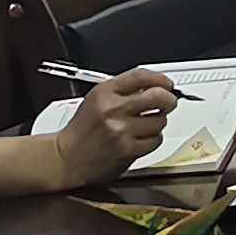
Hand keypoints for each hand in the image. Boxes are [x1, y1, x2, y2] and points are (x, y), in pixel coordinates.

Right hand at [50, 68, 178, 184]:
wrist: (66, 158)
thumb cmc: (83, 130)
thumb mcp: (96, 99)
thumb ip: (123, 90)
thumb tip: (155, 85)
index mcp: (104, 93)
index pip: (141, 76)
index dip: (159, 79)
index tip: (166, 84)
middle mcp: (113, 109)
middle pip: (158, 96)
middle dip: (168, 99)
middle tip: (168, 103)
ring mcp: (121, 130)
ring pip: (160, 120)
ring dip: (158, 122)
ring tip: (147, 124)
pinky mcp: (127, 149)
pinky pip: (155, 140)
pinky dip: (153, 139)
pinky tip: (142, 138)